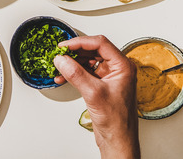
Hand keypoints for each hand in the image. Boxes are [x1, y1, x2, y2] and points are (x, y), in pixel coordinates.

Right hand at [53, 35, 139, 158]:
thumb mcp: (93, 94)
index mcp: (123, 66)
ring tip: (59, 67)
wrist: (118, 140)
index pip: (100, 44)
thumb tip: (62, 60)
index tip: (65, 46)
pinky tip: (62, 77)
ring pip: (88, 62)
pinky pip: (85, 73)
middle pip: (93, 51)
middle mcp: (117, 69)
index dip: (80, 42)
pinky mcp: (101, 86)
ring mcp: (109, 77)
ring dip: (72, 64)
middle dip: (75, 53)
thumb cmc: (117, 121)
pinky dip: (74, 74)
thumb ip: (76, 74)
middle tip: (60, 55)